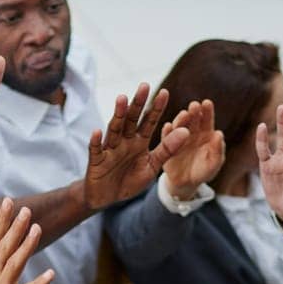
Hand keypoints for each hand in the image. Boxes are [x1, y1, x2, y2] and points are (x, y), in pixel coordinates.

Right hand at [83, 83, 189, 210]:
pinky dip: (96, 141)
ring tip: (122, 99)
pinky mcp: (96, 160)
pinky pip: (96, 149)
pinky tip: (98, 131)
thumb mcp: (152, 166)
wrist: (107, 198)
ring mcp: (110, 149)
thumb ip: (167, 150)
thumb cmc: (129, 180)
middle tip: (145, 86)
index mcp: (139, 142)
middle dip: (138, 104)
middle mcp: (125, 141)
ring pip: (114, 129)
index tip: (165, 92)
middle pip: (132, 119)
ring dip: (118, 115)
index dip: (156, 108)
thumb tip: (186, 132)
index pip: (149, 121)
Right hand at [162, 99, 224, 199]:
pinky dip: (166, 132)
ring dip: (181, 119)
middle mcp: (192, 132)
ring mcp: (178, 137)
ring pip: (179, 125)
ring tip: (184, 115)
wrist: (187, 183)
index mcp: (205, 133)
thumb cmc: (203, 171)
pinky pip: (166, 138)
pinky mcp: (167, 145)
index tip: (207, 103)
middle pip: (192, 119)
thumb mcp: (214, 164)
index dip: (207, 111)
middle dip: (193, 111)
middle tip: (194, 105)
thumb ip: (218, 150)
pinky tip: (168, 127)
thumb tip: (219, 134)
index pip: (207, 119)